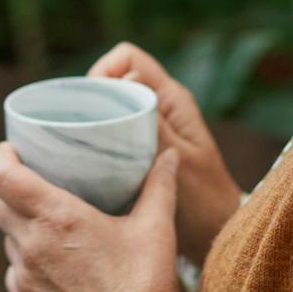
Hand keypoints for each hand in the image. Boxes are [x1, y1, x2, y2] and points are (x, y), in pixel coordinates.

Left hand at [0, 140, 191, 291]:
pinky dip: (27, 261)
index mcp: (57, 218)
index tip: (11, 149)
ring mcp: (24, 278)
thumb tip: (168, 154)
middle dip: (7, 186)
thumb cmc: (147, 286)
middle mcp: (32, 245)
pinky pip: (15, 271)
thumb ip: (159, 185)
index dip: (1, 158)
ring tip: (47, 222)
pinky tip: (54, 263)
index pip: (2, 177)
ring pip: (8, 238)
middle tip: (29, 178)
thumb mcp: (156, 228)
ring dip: (20, 226)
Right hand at [87, 42, 242, 262]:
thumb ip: (153, 123)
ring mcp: (152, 125)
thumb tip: (126, 79)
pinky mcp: (142, 146)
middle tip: (76, 130)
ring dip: (93, 119)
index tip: (88, 103)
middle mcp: (161, 105)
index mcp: (172, 98)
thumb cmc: (203, 201)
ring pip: (111, 105)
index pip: (127, 58)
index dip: (103, 71)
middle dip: (91, 97)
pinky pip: (114, 129)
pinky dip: (98, 138)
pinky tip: (87, 161)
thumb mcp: (176, 162)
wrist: (216, 233)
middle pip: (113, 78)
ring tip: (78, 146)